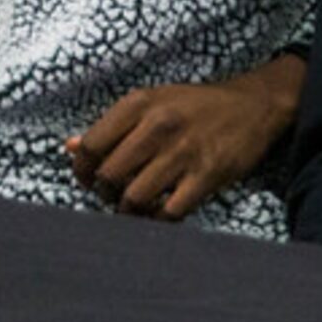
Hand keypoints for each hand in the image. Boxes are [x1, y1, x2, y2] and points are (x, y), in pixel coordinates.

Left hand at [65, 58, 301, 220]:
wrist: (252, 106)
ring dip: (128, 210)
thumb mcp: (151, 102)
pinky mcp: (207, 175)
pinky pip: (169, 212)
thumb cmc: (194, 106)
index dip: (81, 169)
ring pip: (134, 197)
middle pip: (109, 175)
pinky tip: (158, 212)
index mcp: (138, 103)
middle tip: (112, 194)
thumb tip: (69, 147)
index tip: (86, 179)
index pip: (91, 145)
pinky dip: (157, 219)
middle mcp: (157, 126)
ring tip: (132, 206)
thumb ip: (111, 126)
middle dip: (104, 192)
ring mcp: (183, 152)